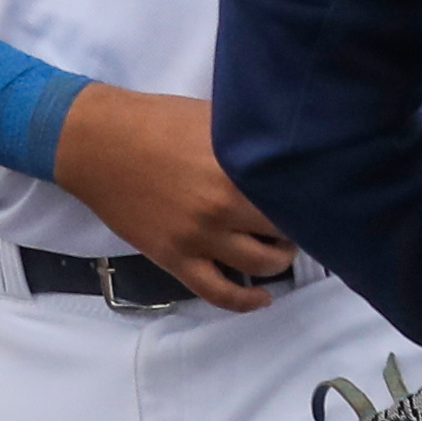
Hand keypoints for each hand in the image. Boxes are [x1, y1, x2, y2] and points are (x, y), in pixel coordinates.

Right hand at [52, 89, 294, 311]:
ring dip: (279, 259)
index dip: (316, 198)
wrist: (97, 143)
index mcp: (239, 168)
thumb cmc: (158, 122)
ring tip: (280, 247)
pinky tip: (262, 298)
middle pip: (286, 231)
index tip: (324, 197)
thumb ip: (253, 139)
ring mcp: (198, 236)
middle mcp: (223, 207)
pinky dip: (244, 301)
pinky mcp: (173, 256)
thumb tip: (292, 143)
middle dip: (301, 227)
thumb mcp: (217, 118)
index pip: (297, 194)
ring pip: (259, 265)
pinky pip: (216, 292)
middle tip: (301, 220)